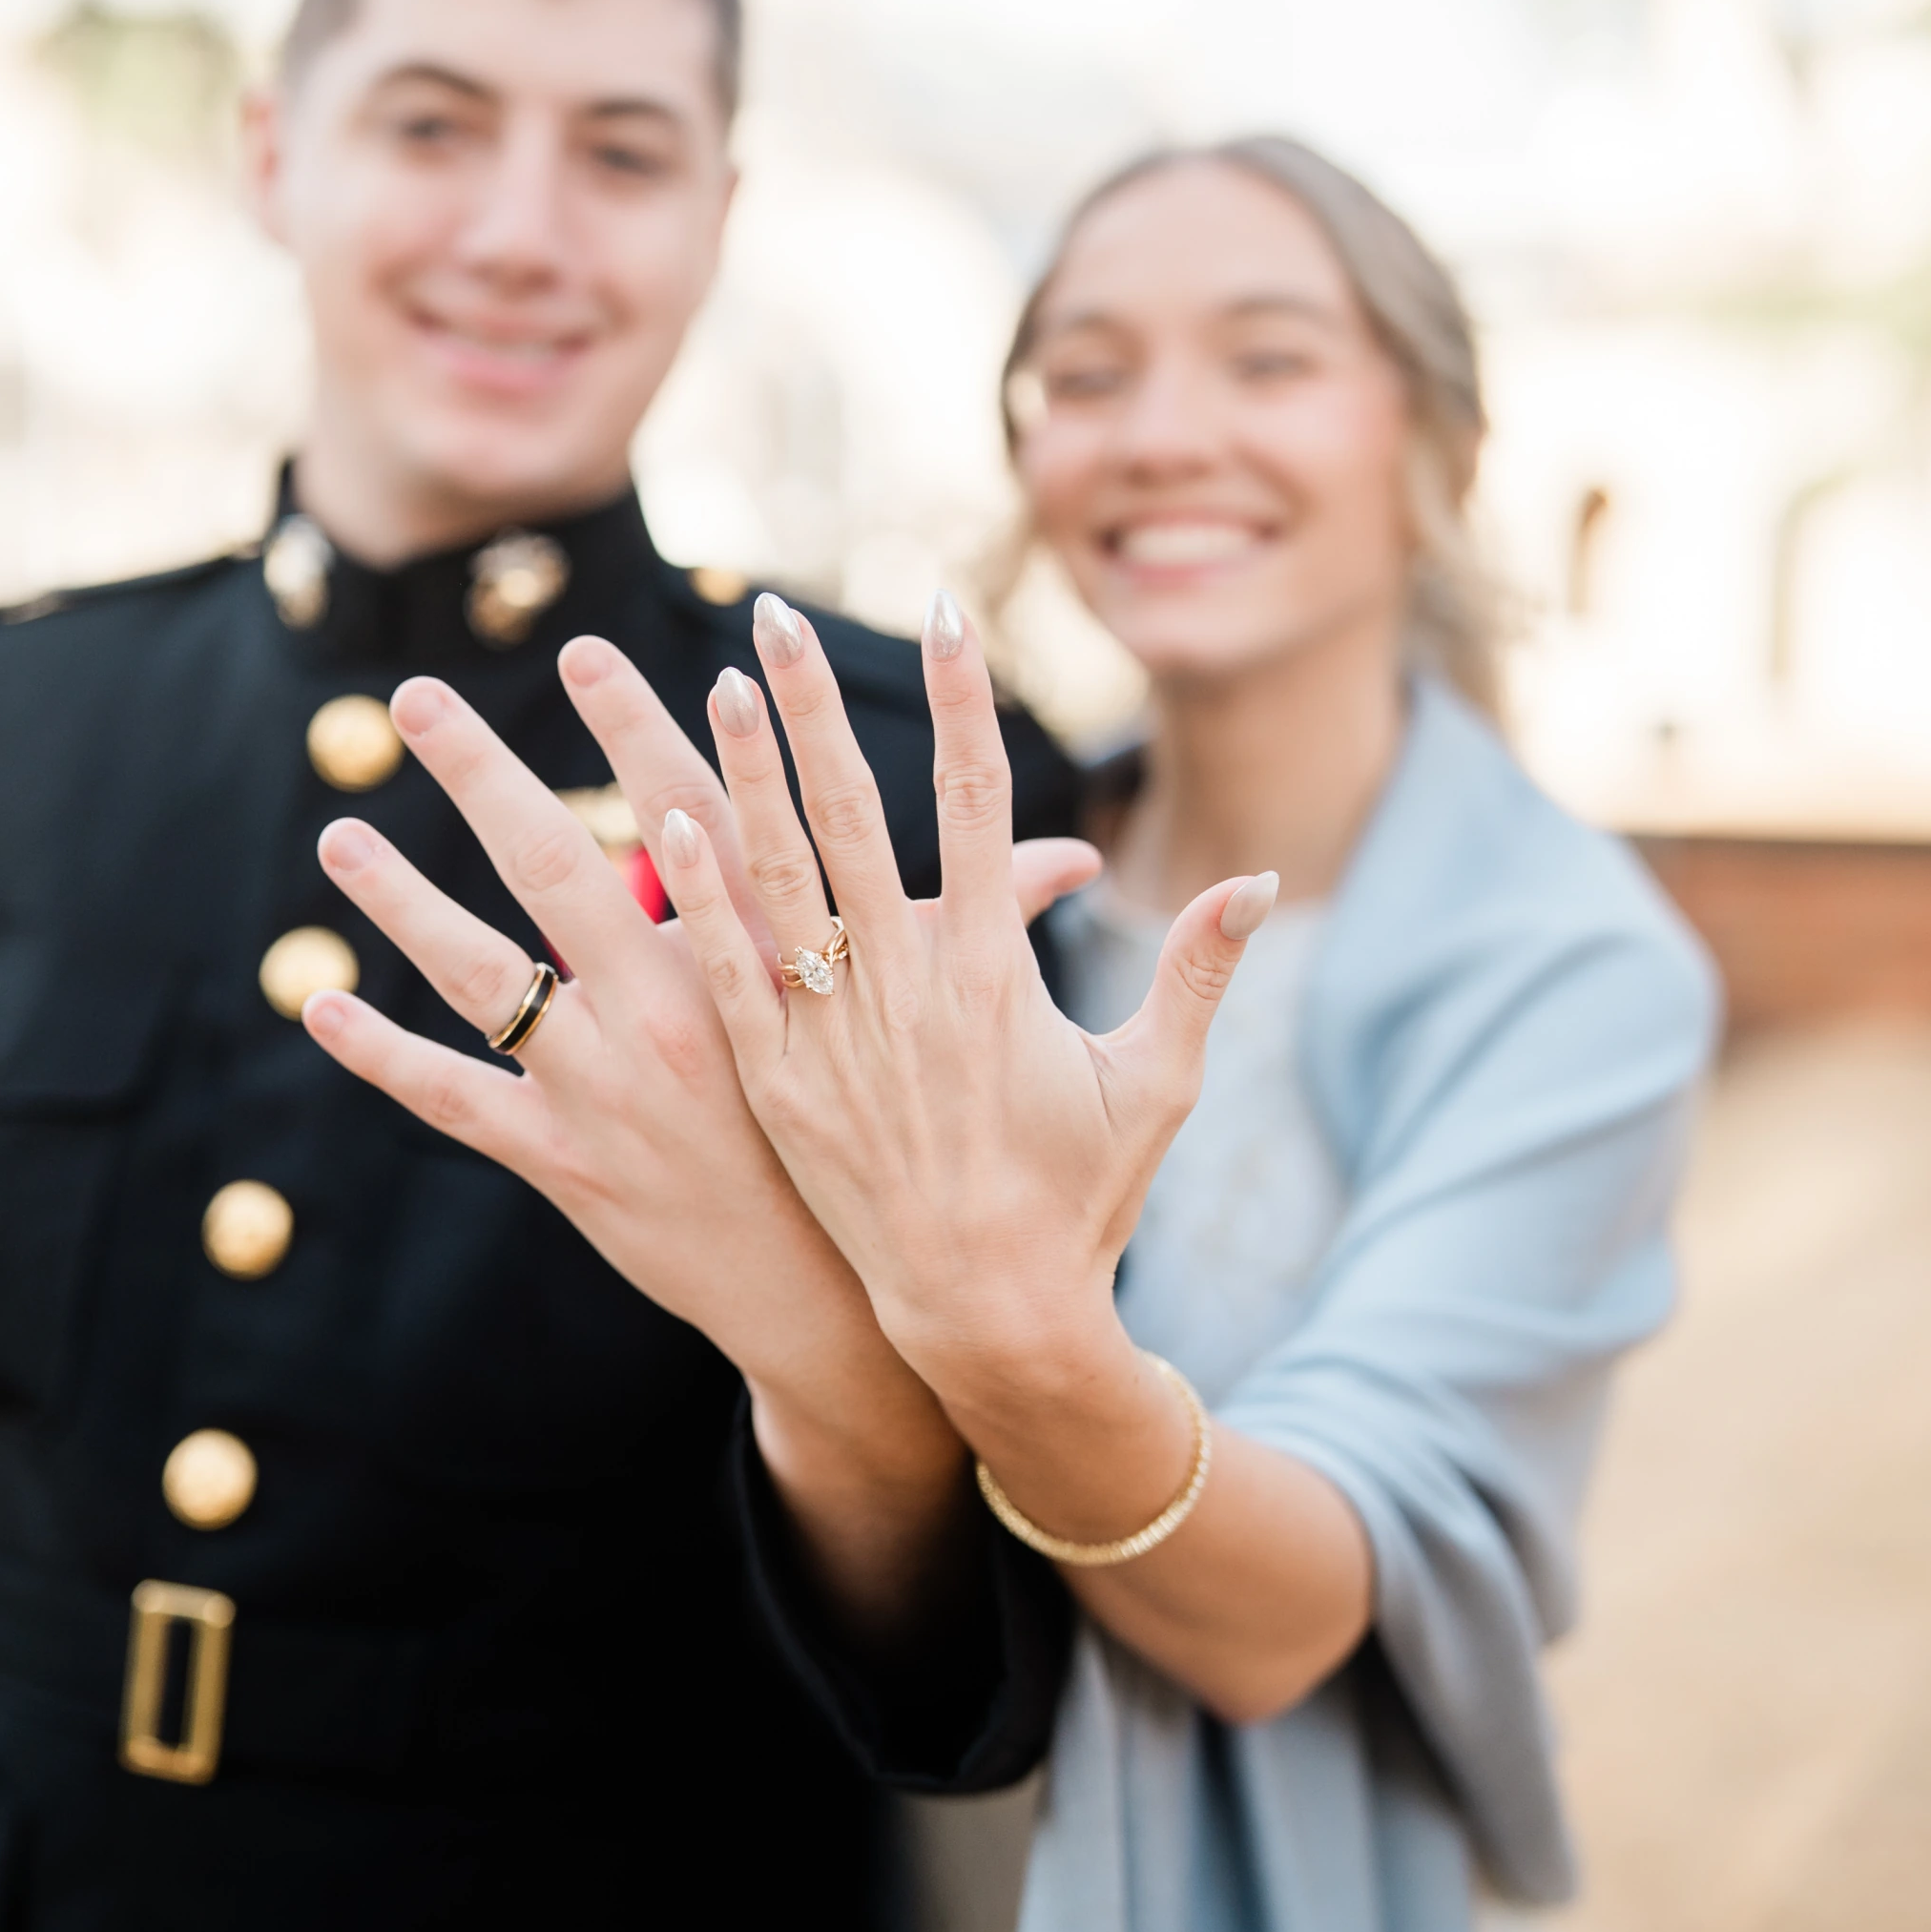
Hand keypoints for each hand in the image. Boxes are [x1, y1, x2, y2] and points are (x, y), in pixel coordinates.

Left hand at [296, 637, 1096, 1632]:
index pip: (726, 806)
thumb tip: (1120, 863)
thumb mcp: (1011, 1034)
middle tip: (458, 678)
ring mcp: (623, 1084)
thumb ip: (1030, 923)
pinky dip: (388, 1054)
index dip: (685, 719)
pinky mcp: (575, 1162)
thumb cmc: (984, 1170)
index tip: (646, 639)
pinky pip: (462, 1099)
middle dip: (521, 757)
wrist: (920, 1311)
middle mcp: (697, 1005)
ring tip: (340, 826)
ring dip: (408, 896)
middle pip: (588, 854)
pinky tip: (320, 999)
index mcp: (787, 961)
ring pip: (492, 969)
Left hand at [656, 588, 1271, 1419]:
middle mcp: (910, 991)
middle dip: (819, 707)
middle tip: (783, 613)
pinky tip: (667, 823)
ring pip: (782, 879)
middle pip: (857, 816)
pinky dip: (700, 899)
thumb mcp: (1158, 1085)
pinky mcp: (781, 1088)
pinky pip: (732, 975)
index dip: (960, 702)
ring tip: (722, 681)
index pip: (980, 805)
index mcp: (1000, 976)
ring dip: (747, 775)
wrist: (992, 1320)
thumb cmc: (1083, 1200)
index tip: (941, 611)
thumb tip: (1264, 878)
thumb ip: (1200, 972)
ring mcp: (837, 1038)